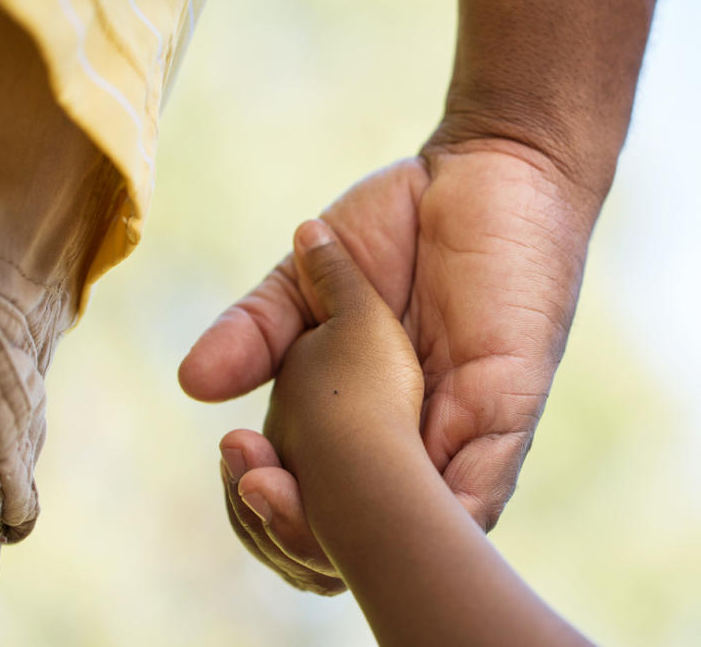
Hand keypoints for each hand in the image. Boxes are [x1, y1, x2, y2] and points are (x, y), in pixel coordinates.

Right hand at [183, 141, 600, 594]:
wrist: (486, 162)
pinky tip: (396, 524)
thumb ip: (259, 329)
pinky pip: (483, 489)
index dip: (270, 505)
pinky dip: (441, 515)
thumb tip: (191, 384)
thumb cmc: (403, 220)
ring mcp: (464, 432)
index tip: (233, 462)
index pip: (313, 501)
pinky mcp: (509, 408)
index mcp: (364, 420)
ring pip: (417, 532)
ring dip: (353, 531)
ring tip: (292, 496)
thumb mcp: (310, 276)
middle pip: (359, 538)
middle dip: (300, 532)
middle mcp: (413, 440)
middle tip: (255, 483)